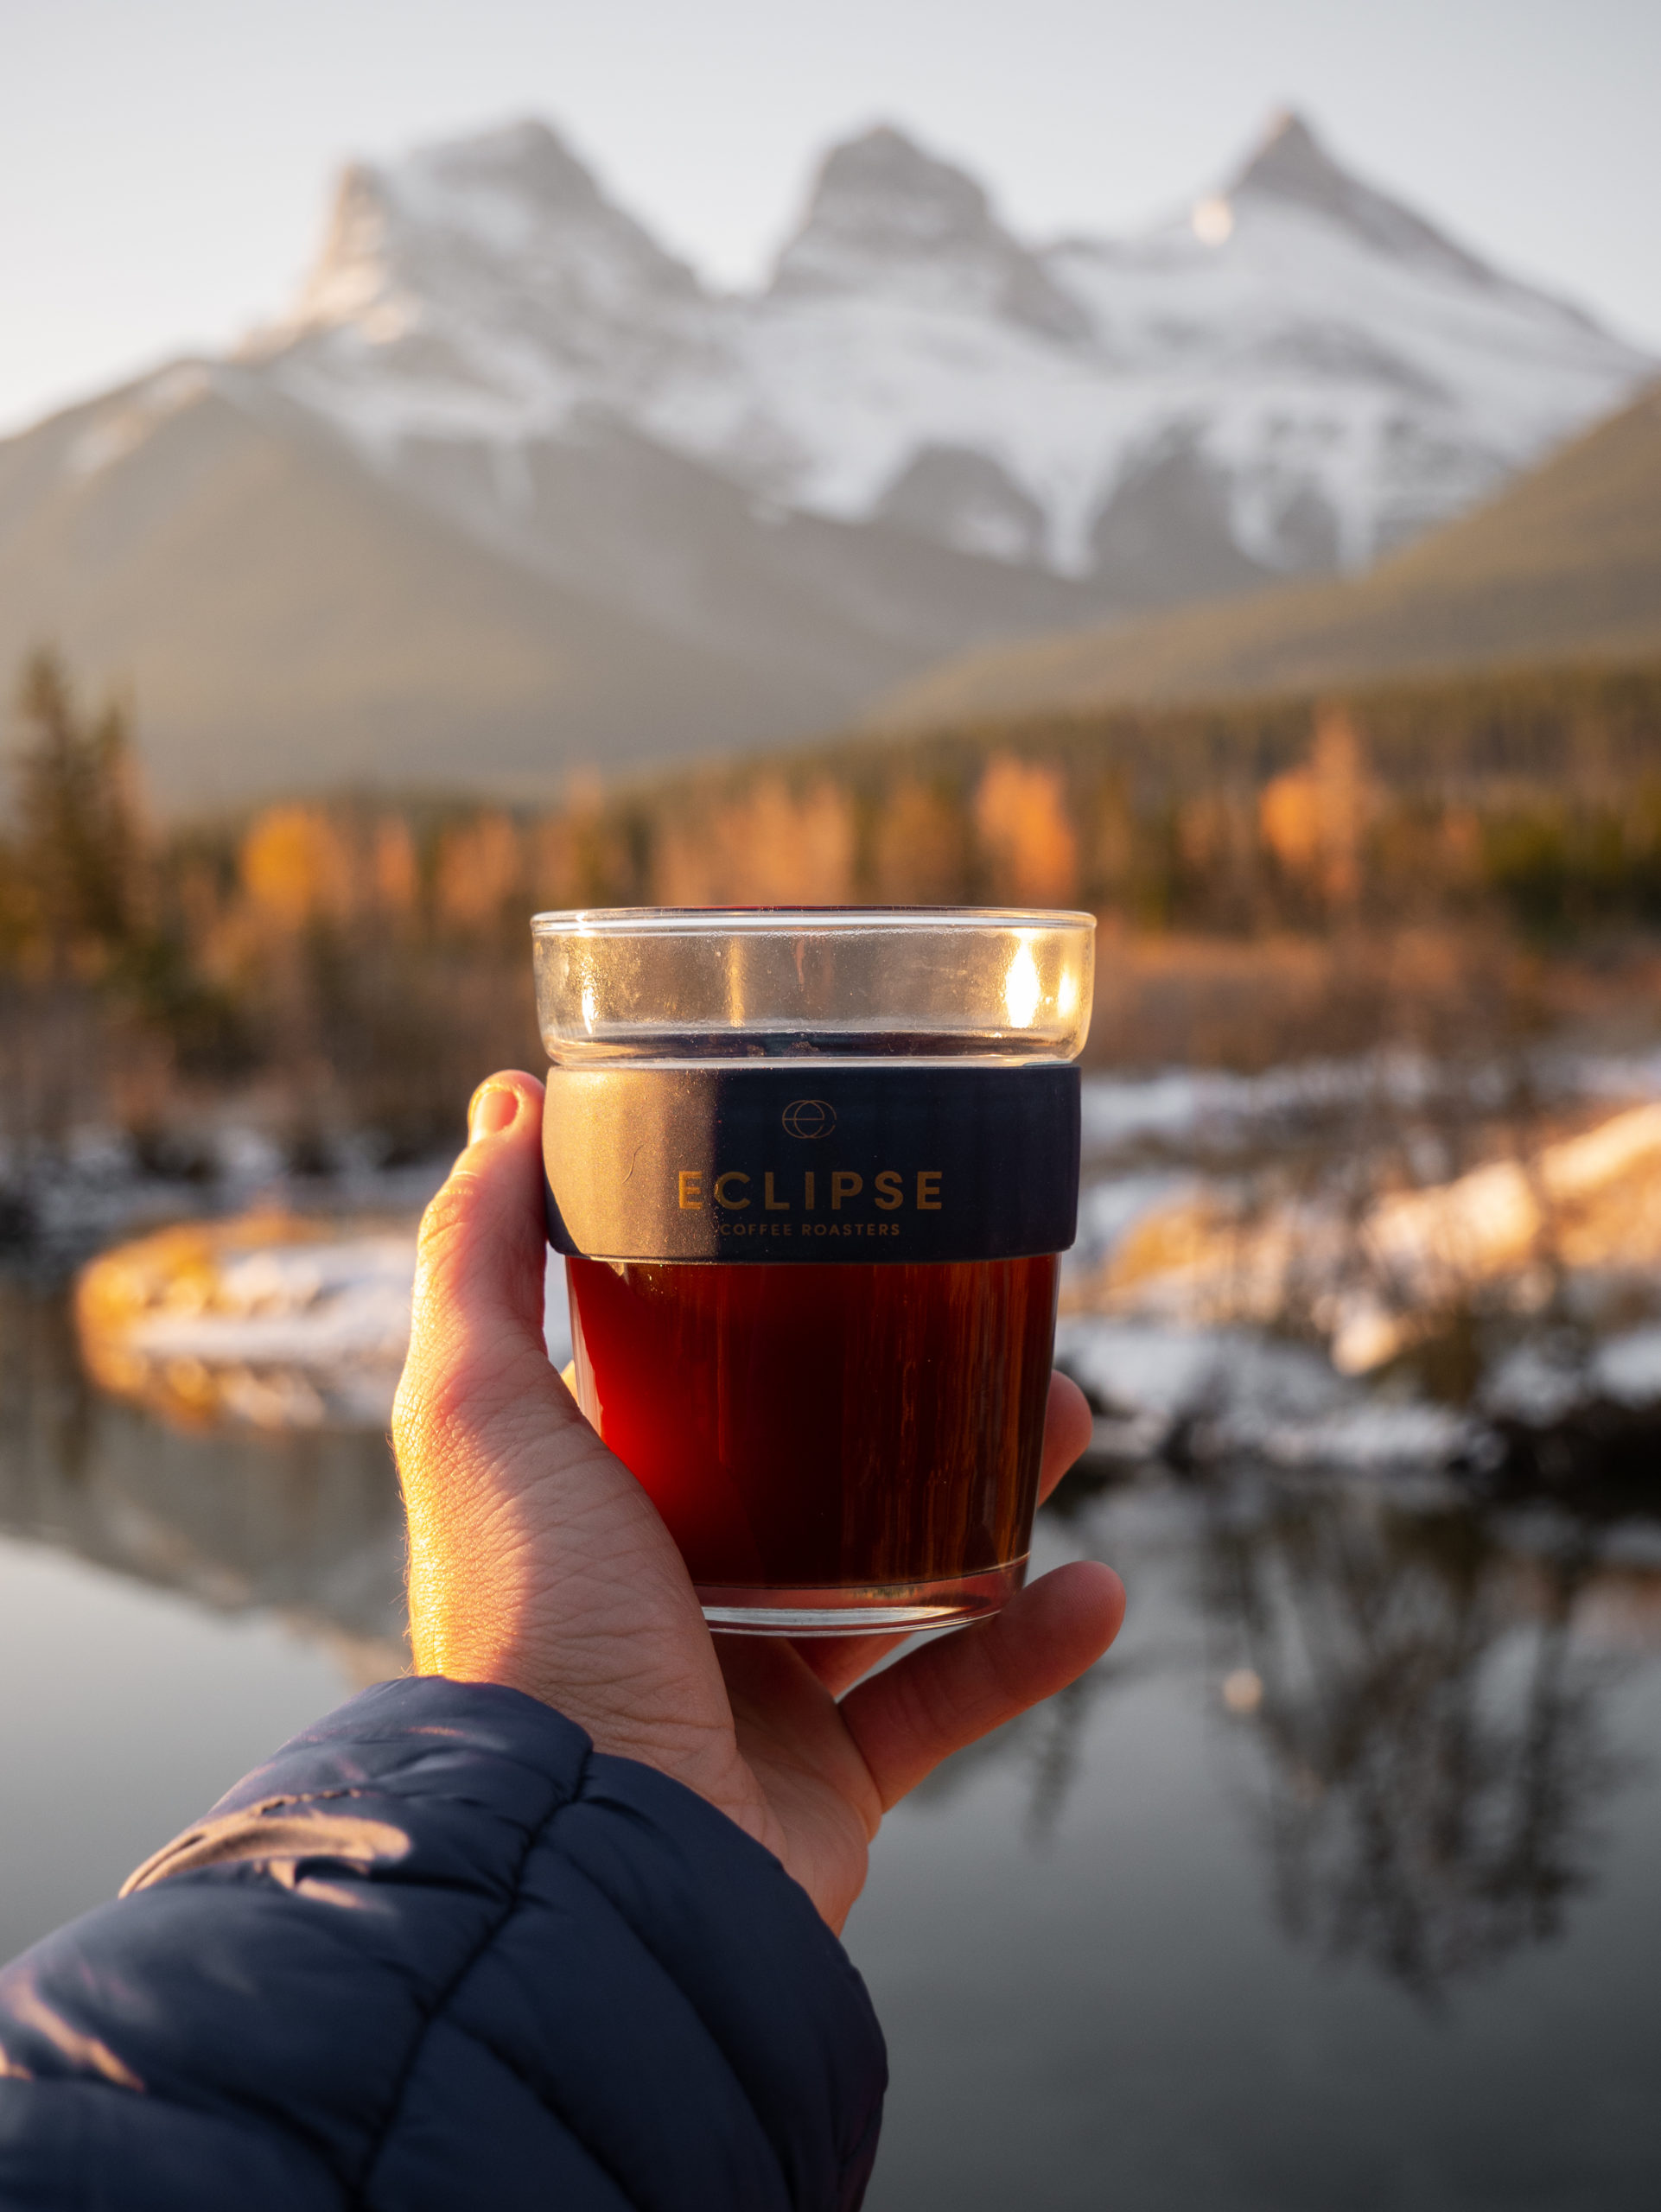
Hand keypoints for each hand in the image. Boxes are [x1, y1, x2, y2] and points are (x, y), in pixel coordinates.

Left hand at [392, 1072, 1124, 1932]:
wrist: (589, 1867)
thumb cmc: (528, 1625)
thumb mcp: (477, 1408)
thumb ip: (479, 1255)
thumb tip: (511, 1104)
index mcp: (591, 1499)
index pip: (682, 1374)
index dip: (757, 1295)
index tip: (842, 1218)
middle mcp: (665, 1588)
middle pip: (810, 1460)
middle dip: (906, 1386)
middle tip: (990, 1313)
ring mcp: (749, 1686)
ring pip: (896, 1565)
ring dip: (991, 1493)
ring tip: (1068, 1415)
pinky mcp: (826, 1779)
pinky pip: (946, 1698)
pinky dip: (1027, 1648)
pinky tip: (1098, 1590)